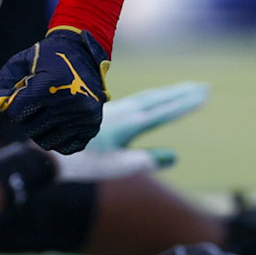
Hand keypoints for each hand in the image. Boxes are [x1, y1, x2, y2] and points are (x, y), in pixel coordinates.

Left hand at [0, 26, 108, 153]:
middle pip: (30, 128)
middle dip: (25, 117)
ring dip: (40, 129)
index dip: (13, 105)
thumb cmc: (45, 57)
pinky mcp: (92, 125)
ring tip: (46, 109)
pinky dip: (57, 138)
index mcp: (51, 83)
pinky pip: (65, 146)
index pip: (16, 112)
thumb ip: (1, 87)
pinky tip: (58, 120)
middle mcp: (70, 100)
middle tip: (34, 100)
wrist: (82, 52)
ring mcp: (84, 115)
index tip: (20, 94)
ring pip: (46, 141)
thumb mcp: (20, 64)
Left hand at [85, 80, 208, 166]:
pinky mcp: (108, 112)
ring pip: (149, 97)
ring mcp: (116, 109)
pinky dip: (154, 96)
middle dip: (182, 93)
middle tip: (204, 87)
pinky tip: (155, 99)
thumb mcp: (117, 167)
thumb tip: (174, 156)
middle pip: (160, 99)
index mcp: (130, 124)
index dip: (185, 104)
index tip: (204, 95)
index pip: (165, 112)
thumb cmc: (84, 162)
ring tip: (187, 89)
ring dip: (169, 93)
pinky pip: (139, 99)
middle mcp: (125, 112)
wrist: (51, 149)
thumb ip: (145, 161)